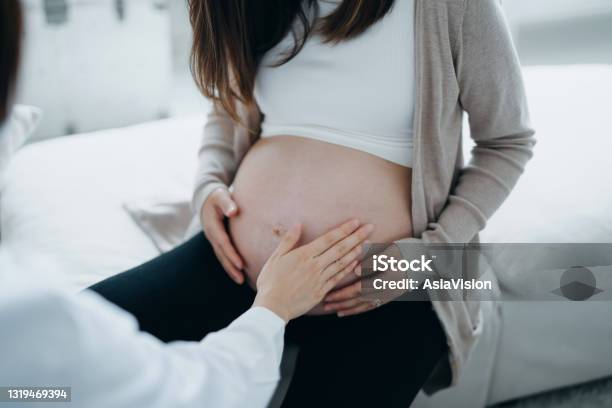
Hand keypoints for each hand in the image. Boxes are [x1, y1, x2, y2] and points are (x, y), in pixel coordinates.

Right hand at [201, 187, 244, 283]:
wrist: (206, 198)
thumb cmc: (217, 196)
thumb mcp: (221, 196)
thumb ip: (227, 203)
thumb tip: (233, 211)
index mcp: (213, 225)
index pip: (223, 242)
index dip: (231, 254)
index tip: (241, 264)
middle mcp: (211, 235)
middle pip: (221, 254)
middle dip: (231, 267)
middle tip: (241, 279)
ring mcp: (213, 239)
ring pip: (221, 257)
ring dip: (230, 269)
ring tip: (240, 281)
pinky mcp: (216, 241)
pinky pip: (222, 254)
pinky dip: (229, 264)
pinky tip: (237, 272)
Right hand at [253, 219, 373, 321]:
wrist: (273, 307)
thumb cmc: (271, 281)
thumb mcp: (276, 257)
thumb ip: (289, 240)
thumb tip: (298, 224)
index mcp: (304, 255)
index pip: (328, 239)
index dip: (343, 229)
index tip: (355, 221)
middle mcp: (315, 265)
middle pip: (340, 248)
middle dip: (356, 236)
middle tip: (370, 227)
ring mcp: (320, 279)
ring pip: (342, 262)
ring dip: (356, 251)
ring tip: (368, 242)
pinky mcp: (322, 291)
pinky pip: (338, 277)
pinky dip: (348, 268)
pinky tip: (356, 261)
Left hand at [324, 243, 407, 316]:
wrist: (429, 259)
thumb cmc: (408, 251)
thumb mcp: (391, 251)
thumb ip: (373, 260)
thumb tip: (355, 269)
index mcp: (384, 280)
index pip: (358, 290)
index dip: (342, 293)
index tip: (328, 295)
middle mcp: (386, 291)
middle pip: (359, 300)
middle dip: (341, 303)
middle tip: (325, 305)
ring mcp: (389, 295)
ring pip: (365, 305)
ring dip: (349, 309)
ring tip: (336, 311)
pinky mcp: (392, 295)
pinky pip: (374, 305)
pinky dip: (361, 309)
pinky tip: (353, 310)